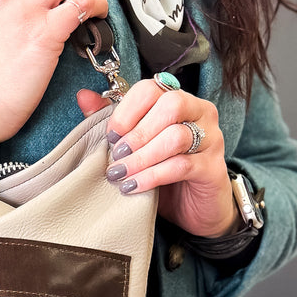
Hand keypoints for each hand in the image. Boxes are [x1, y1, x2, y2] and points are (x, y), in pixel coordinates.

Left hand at [76, 80, 238, 237]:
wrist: (194, 208)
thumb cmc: (162, 171)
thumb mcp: (135, 145)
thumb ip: (113, 120)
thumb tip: (83, 95)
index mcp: (179, 101)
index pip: (152, 88)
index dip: (127, 110)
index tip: (111, 135)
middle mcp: (200, 114)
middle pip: (171, 105)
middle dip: (137, 132)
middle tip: (116, 154)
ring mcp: (211, 140)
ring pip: (176, 137)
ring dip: (141, 156)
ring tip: (120, 173)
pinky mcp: (213, 168)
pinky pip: (181, 165)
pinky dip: (152, 175)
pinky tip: (133, 185)